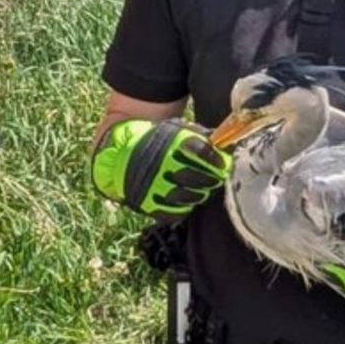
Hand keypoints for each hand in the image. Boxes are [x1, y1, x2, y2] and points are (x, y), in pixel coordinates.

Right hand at [91, 119, 229, 222]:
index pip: (202, 152)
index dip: (217, 159)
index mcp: (170, 144)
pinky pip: (174, 213)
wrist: (119, 153)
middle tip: (217, 178)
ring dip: (200, 194)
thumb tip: (225, 145)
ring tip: (203, 189)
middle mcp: (162, 165)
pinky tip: (187, 201)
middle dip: (212, 178)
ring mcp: (154, 186)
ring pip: (188, 197)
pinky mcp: (148, 204)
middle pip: (198, 177)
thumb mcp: (174, 129)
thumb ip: (199, 136)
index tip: (223, 162)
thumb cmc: (154, 140)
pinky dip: (184, 208)